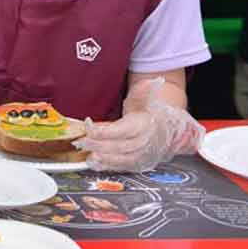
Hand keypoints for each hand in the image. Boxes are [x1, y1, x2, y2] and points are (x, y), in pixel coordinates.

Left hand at [72, 77, 204, 172]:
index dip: (105, 130)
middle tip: (80, 142)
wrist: (167, 133)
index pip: (122, 130)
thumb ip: (143, 91)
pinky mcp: (137, 164)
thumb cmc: (149, 115)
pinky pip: (122, 168)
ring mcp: (141, 156)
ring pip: (121, 160)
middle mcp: (143, 142)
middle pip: (119, 146)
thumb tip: (153, 81)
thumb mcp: (144, 101)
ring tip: (86, 155)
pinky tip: (94, 164)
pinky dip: (108, 167)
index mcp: (143, 125)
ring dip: (103, 159)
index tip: (88, 125)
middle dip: (98, 145)